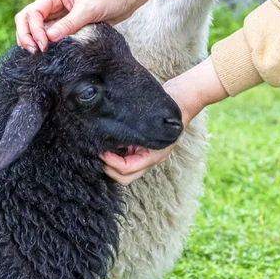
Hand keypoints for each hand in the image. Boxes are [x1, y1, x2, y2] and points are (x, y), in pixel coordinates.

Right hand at [15, 0, 180, 52]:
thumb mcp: (89, 9)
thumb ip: (69, 23)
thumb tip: (49, 38)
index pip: (33, 12)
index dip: (33, 30)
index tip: (44, 45)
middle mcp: (52, 3)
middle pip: (26, 18)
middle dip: (25, 35)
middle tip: (33, 52)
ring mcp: (57, 14)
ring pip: (33, 27)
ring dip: (31, 39)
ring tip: (36, 55)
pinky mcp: (64, 25)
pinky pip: (47, 34)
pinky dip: (43, 43)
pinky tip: (46, 53)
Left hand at [102, 57, 228, 184]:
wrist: (180, 101)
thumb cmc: (168, 111)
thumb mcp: (151, 123)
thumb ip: (134, 134)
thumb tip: (110, 141)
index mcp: (153, 156)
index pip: (127, 169)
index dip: (111, 162)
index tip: (101, 151)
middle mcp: (148, 159)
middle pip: (125, 177)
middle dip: (109, 169)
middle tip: (99, 153)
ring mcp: (144, 156)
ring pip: (123, 172)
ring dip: (111, 164)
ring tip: (102, 150)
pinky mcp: (139, 149)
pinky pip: (124, 160)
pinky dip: (114, 157)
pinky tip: (108, 145)